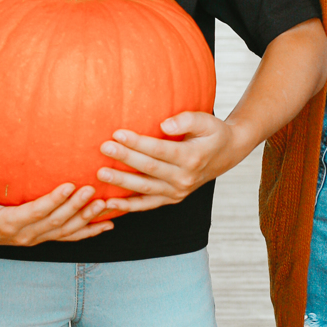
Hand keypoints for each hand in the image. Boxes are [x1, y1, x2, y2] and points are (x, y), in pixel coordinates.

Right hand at [0, 181, 122, 248]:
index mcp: (9, 224)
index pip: (37, 212)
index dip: (54, 200)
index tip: (69, 185)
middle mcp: (26, 235)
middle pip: (57, 222)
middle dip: (76, 206)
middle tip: (93, 189)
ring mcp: (36, 239)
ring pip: (66, 231)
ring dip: (87, 219)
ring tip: (105, 204)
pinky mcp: (42, 238)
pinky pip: (69, 237)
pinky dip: (89, 232)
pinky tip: (107, 225)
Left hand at [95, 111, 247, 208]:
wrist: (226, 154)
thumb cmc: (212, 133)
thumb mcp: (206, 121)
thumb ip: (186, 120)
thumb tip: (164, 125)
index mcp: (192, 158)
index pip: (159, 150)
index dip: (138, 143)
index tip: (117, 133)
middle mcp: (185, 178)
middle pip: (149, 169)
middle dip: (124, 158)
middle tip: (103, 148)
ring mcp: (178, 192)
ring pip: (144, 189)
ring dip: (121, 182)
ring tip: (100, 174)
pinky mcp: (172, 199)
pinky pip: (147, 205)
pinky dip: (128, 206)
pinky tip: (109, 204)